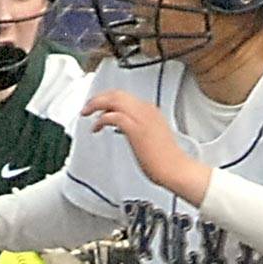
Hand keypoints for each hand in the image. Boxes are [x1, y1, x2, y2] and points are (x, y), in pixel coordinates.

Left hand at [82, 90, 210, 200]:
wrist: (176, 169)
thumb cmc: (166, 160)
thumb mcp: (152, 136)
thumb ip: (139, 128)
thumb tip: (125, 129)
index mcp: (150, 110)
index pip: (125, 96)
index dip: (108, 99)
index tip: (98, 106)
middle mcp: (146, 110)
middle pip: (117, 94)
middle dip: (98, 98)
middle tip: (87, 107)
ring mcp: (141, 118)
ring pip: (114, 100)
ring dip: (96, 104)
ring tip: (86, 113)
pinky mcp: (136, 129)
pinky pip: (114, 116)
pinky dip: (101, 120)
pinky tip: (96, 127)